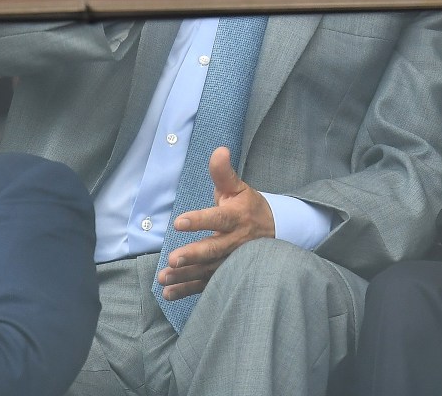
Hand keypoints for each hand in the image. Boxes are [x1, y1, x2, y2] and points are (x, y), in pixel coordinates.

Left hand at [155, 147, 274, 299]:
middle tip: (173, 259)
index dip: (199, 221)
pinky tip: (169, 293)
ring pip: (208, 270)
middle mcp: (234, 241)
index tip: (179, 222)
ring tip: (165, 277)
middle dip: (193, 255)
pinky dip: (188, 290)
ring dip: (185, 275)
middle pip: (213, 249)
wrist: (276, 232)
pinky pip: (207, 284)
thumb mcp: (239, 188)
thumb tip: (218, 149)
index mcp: (236, 217)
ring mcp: (230, 260)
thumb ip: (224, 172)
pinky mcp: (225, 273)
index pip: (217, 219)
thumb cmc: (250, 207)